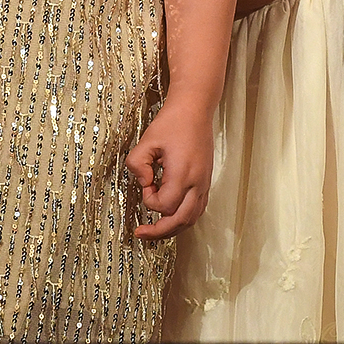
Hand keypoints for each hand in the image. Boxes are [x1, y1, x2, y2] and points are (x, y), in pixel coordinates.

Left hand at [125, 95, 213, 239]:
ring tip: (156, 230)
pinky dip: (184, 218)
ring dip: (173, 228)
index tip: (145, 186)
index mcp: (182, 174)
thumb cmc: (171, 123)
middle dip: (160, 231)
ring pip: (192, 218)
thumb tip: (145, 184)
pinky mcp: (206, 181)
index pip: (164, 205)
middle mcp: (197, 182)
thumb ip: (137, 166)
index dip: (149, 201)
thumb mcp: (146, 142)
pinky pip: (198, 209)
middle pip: (181, 221)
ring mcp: (204, 183)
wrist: (195, 110)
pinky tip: (171, 215)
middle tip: (142, 234)